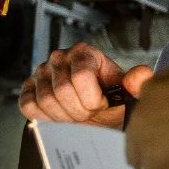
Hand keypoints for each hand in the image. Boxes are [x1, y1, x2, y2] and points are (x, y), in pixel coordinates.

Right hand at [18, 42, 152, 128]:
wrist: (99, 111)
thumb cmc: (112, 100)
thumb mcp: (130, 93)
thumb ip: (138, 82)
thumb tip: (140, 75)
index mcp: (85, 52)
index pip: (81, 77)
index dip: (92, 99)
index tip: (102, 104)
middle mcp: (60, 57)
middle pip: (62, 91)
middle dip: (80, 110)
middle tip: (90, 112)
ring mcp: (42, 72)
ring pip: (46, 100)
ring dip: (64, 116)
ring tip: (77, 113)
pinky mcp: (28, 88)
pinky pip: (29, 105)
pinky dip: (45, 116)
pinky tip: (60, 115)